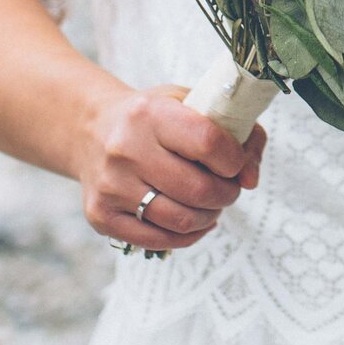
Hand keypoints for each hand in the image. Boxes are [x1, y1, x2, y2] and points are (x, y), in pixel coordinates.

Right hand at [76, 83, 265, 252]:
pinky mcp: (101, 216)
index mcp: (149, 113)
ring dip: (210, 216)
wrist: (92, 130)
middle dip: (227, 194)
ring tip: (211, 204)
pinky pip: (159, 240)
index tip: (236, 162)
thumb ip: (237, 132)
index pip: (208, 142)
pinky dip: (187, 236)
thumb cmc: (154, 118)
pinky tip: (194, 221)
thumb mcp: (191, 104)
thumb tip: (251, 179)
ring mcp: (111, 186)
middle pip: (198, 189)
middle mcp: (125, 150)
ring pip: (181, 220)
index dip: (235, 158)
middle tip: (229, 188)